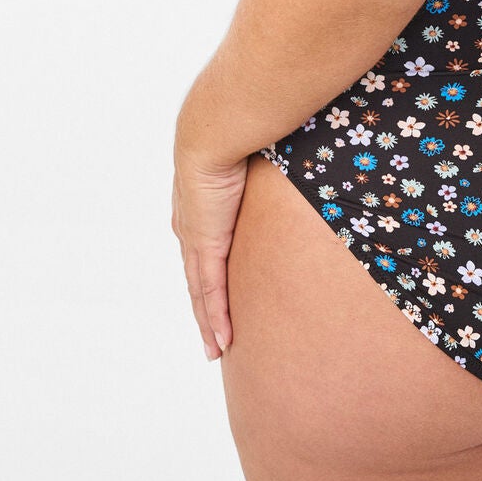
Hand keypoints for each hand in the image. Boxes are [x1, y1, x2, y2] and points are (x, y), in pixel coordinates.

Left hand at [171, 145, 247, 360]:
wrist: (213, 130)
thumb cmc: (235, 133)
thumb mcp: (252, 159)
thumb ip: (266, 171)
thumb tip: (290, 159)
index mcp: (198, 207)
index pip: (202, 252)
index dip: (207, 277)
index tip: (215, 296)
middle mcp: (190, 228)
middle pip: (197, 280)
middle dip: (204, 310)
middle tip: (213, 337)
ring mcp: (196, 240)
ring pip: (201, 294)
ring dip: (209, 324)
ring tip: (217, 350)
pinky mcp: (206, 246)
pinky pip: (210, 291)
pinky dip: (215, 318)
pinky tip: (222, 340)